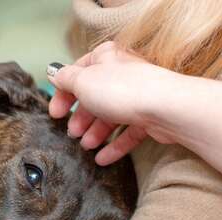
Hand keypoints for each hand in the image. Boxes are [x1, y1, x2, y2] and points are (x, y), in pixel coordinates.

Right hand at [47, 41, 186, 164]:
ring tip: (86, 146)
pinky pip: (128, 133)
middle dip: (81, 117)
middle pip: (94, 97)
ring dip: (96, 133)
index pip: (78, 74)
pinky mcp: (150, 117)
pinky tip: (101, 159)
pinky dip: (114, 146)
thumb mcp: (83, 81)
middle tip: (71, 133)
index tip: (55, 113)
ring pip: (111, 116)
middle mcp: (122, 74)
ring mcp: (137, 96)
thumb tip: (56, 74)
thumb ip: (66, 79)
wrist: (166, 107)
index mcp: (105, 58)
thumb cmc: (123, 89)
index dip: (64, 94)